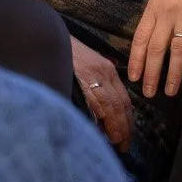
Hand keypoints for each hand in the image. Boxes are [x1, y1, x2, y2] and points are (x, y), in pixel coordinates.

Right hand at [70, 36, 133, 152]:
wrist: (53, 37)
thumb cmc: (67, 53)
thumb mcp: (88, 65)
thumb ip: (96, 83)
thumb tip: (100, 110)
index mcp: (108, 71)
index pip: (123, 99)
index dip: (127, 119)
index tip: (128, 135)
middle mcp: (105, 73)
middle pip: (119, 104)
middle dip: (125, 126)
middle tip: (125, 144)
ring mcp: (93, 75)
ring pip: (110, 104)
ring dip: (115, 125)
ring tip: (117, 141)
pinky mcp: (82, 77)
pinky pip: (94, 99)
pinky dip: (100, 114)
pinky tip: (101, 127)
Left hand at [126, 0, 181, 98]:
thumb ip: (156, 16)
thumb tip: (148, 42)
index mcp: (154, 7)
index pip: (140, 39)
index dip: (136, 61)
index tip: (133, 79)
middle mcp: (167, 11)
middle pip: (156, 49)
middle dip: (151, 74)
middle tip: (149, 93)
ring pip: (177, 50)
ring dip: (173, 74)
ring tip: (171, 91)